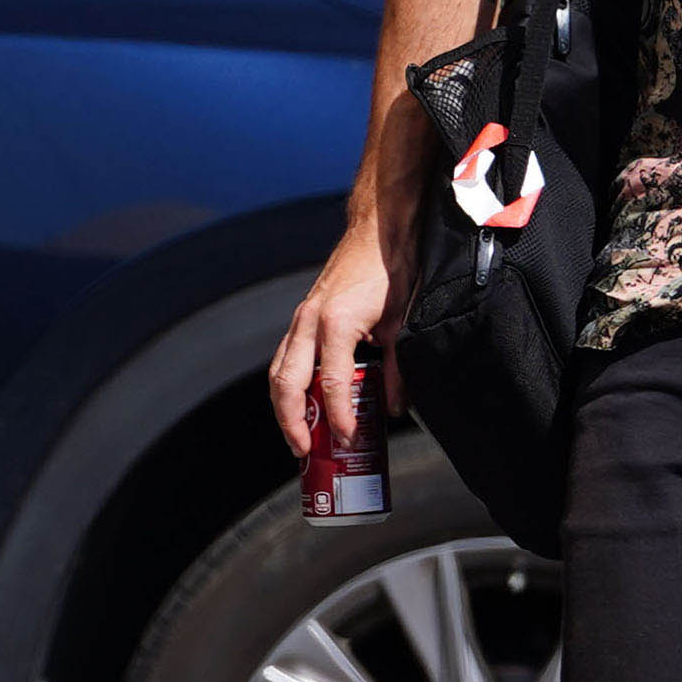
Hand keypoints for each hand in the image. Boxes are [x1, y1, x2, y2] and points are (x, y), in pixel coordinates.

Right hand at [270, 221, 403, 458]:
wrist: (378, 231)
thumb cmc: (392, 271)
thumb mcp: (403, 323)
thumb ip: (396, 368)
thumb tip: (395, 408)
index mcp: (336, 324)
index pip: (331, 384)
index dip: (339, 417)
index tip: (349, 439)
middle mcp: (309, 322)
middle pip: (287, 383)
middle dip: (293, 421)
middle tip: (305, 450)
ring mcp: (301, 318)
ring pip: (279, 371)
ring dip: (283, 407)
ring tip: (297, 436)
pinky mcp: (302, 316)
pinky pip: (286, 357)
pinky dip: (287, 384)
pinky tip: (300, 403)